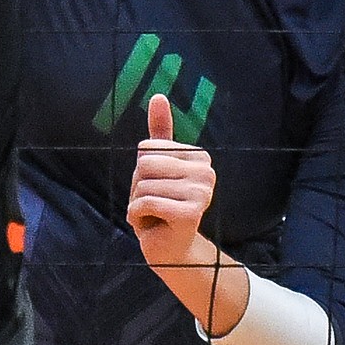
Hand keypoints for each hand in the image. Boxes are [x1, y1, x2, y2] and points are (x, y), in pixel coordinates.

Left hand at [127, 93, 216, 271]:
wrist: (169, 248)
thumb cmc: (161, 203)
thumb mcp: (157, 164)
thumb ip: (160, 131)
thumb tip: (158, 96)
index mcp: (199, 156)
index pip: (149, 148)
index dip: (143, 170)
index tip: (159, 187)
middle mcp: (206, 172)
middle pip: (145, 165)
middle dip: (138, 186)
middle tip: (153, 203)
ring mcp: (202, 193)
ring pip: (144, 185)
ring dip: (137, 203)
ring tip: (155, 215)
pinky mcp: (191, 213)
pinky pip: (147, 202)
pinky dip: (137, 215)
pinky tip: (152, 224)